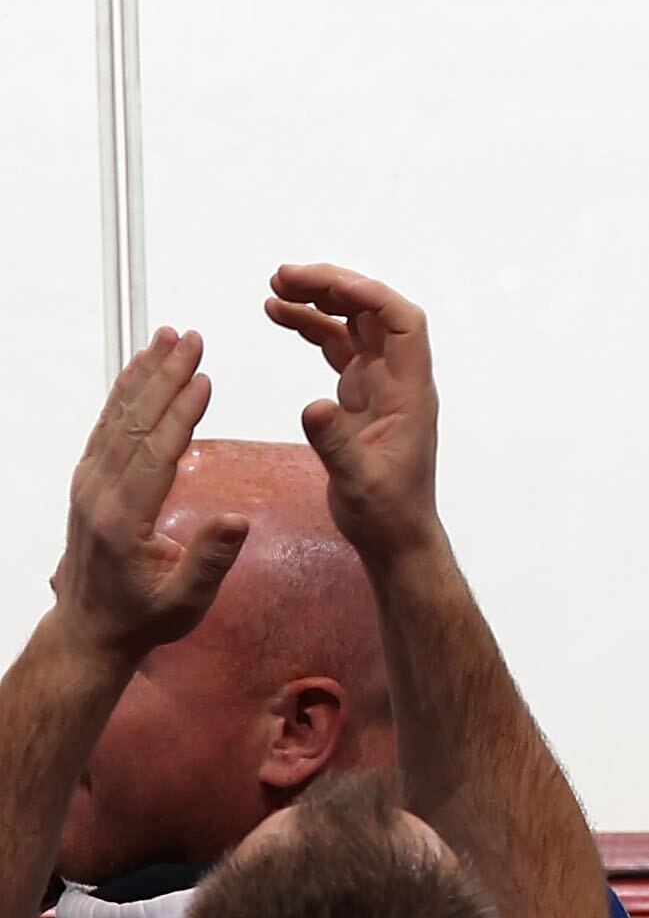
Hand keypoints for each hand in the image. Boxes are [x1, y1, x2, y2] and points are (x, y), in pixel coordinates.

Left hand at [49, 328, 248, 665]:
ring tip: (165, 338)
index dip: (180, 414)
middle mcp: (100, 496)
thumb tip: (238, 521)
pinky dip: (122, 393)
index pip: (155, 454)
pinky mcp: (88, 483)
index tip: (203, 378)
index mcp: (124, 521)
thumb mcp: (185, 602)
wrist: (90, 632)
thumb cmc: (142, 617)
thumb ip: (210, 560)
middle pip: (134, 424)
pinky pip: (105, 428)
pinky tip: (138, 370)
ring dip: (142, 375)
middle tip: (190, 339)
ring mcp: (89, 487)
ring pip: (116, 419)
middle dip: (163, 377)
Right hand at [266, 265, 444, 569]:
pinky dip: (311, 327)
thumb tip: (312, 405)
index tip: (326, 283)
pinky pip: (337, 347)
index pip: (403, 323)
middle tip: (285, 275)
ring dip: (319, 302)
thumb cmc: (386, 511)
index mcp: (410, 390)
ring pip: (353, 325)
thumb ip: (336, 443)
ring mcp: (379, 382)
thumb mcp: (358, 482)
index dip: (370, 296)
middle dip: (335, 287)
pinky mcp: (359, 393)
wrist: (392, 533)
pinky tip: (280, 314)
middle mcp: (398, 378)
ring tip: (275, 287)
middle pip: (374, 313)